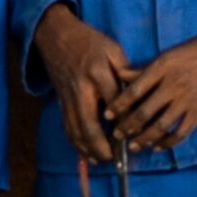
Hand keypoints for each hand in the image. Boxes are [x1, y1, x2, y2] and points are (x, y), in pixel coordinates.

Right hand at [35, 5, 132, 161]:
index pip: (114, 103)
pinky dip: (75, 143)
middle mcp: (81, 89)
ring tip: (101, 161)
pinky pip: (67, 126)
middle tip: (113, 158)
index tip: (137, 134)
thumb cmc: (89, 41)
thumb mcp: (112, 49)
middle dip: (100, 145)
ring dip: (86, 148)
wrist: (56, 35)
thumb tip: (139, 93)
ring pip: (75, 129)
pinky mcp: (61, 102)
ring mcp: (68, 97)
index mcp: (97, 73)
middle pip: (89, 123)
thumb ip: (126, 71)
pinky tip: (85, 153)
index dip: (125, 121)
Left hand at [109, 30, 196, 150]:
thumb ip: (144, 69)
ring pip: (161, 126)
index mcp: (163, 68)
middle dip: (128, 126)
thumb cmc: (196, 50)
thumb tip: (119, 75)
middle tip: (117, 135)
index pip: (134, 90)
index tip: (108, 115)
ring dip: (144, 138)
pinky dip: (168, 142)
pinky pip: (182, 132)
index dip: (118, 105)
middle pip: (145, 112)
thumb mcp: (168, 54)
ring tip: (134, 145)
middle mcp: (174, 85)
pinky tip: (158, 145)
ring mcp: (188, 100)